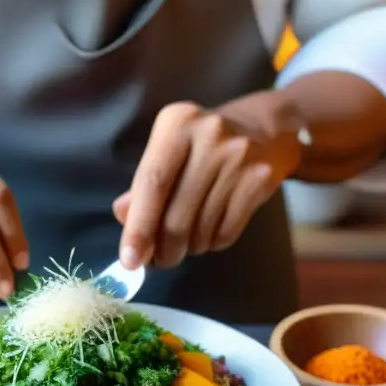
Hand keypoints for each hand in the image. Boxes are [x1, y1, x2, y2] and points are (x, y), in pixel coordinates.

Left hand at [115, 94, 305, 268]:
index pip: (152, 183)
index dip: (139, 227)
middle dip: (163, 250)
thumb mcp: (166, 153)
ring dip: (187, 248)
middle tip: (158, 261)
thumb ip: (142, 187)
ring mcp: (239, 158)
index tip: (130, 261)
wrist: (262, 130)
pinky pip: (226, 233)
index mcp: (176, 124)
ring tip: (185, 241)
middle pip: (177, 215)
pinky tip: (208, 232)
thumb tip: (123, 217)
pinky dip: (210, 243)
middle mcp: (209, 136)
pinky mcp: (260, 180)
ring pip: (201, 230)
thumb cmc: (200, 147)